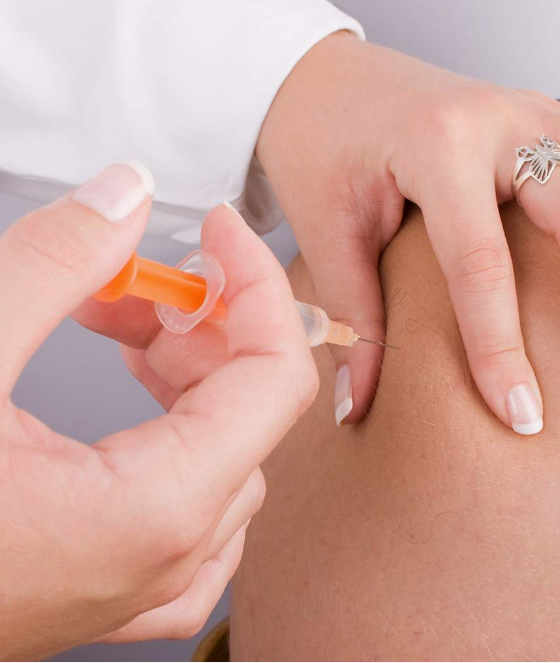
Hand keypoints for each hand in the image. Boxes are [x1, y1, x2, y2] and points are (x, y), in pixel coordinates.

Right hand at [0, 164, 317, 658]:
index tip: (220, 228)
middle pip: (249, 412)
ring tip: (110, 323)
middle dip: (203, 324)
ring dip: (184, 378)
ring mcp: (138, 593)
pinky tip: (134, 412)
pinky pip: (192, 519)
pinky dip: (179, 446)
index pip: (277, 377)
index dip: (259, 285)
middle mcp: (164, 563)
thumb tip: (128, 192)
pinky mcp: (104, 596)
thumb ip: (52, 264)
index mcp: (155, 513)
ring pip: (223, 459)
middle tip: (134, 277)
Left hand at [256, 33, 559, 432]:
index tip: (523, 416)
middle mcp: (498, 119)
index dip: (501, 346)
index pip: (480, 262)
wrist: (329, 84)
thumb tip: (358, 409)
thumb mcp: (326, 234)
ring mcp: (533, 108)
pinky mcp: (551, 112)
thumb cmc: (324, 155)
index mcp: (435, 147)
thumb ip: (355, 318)